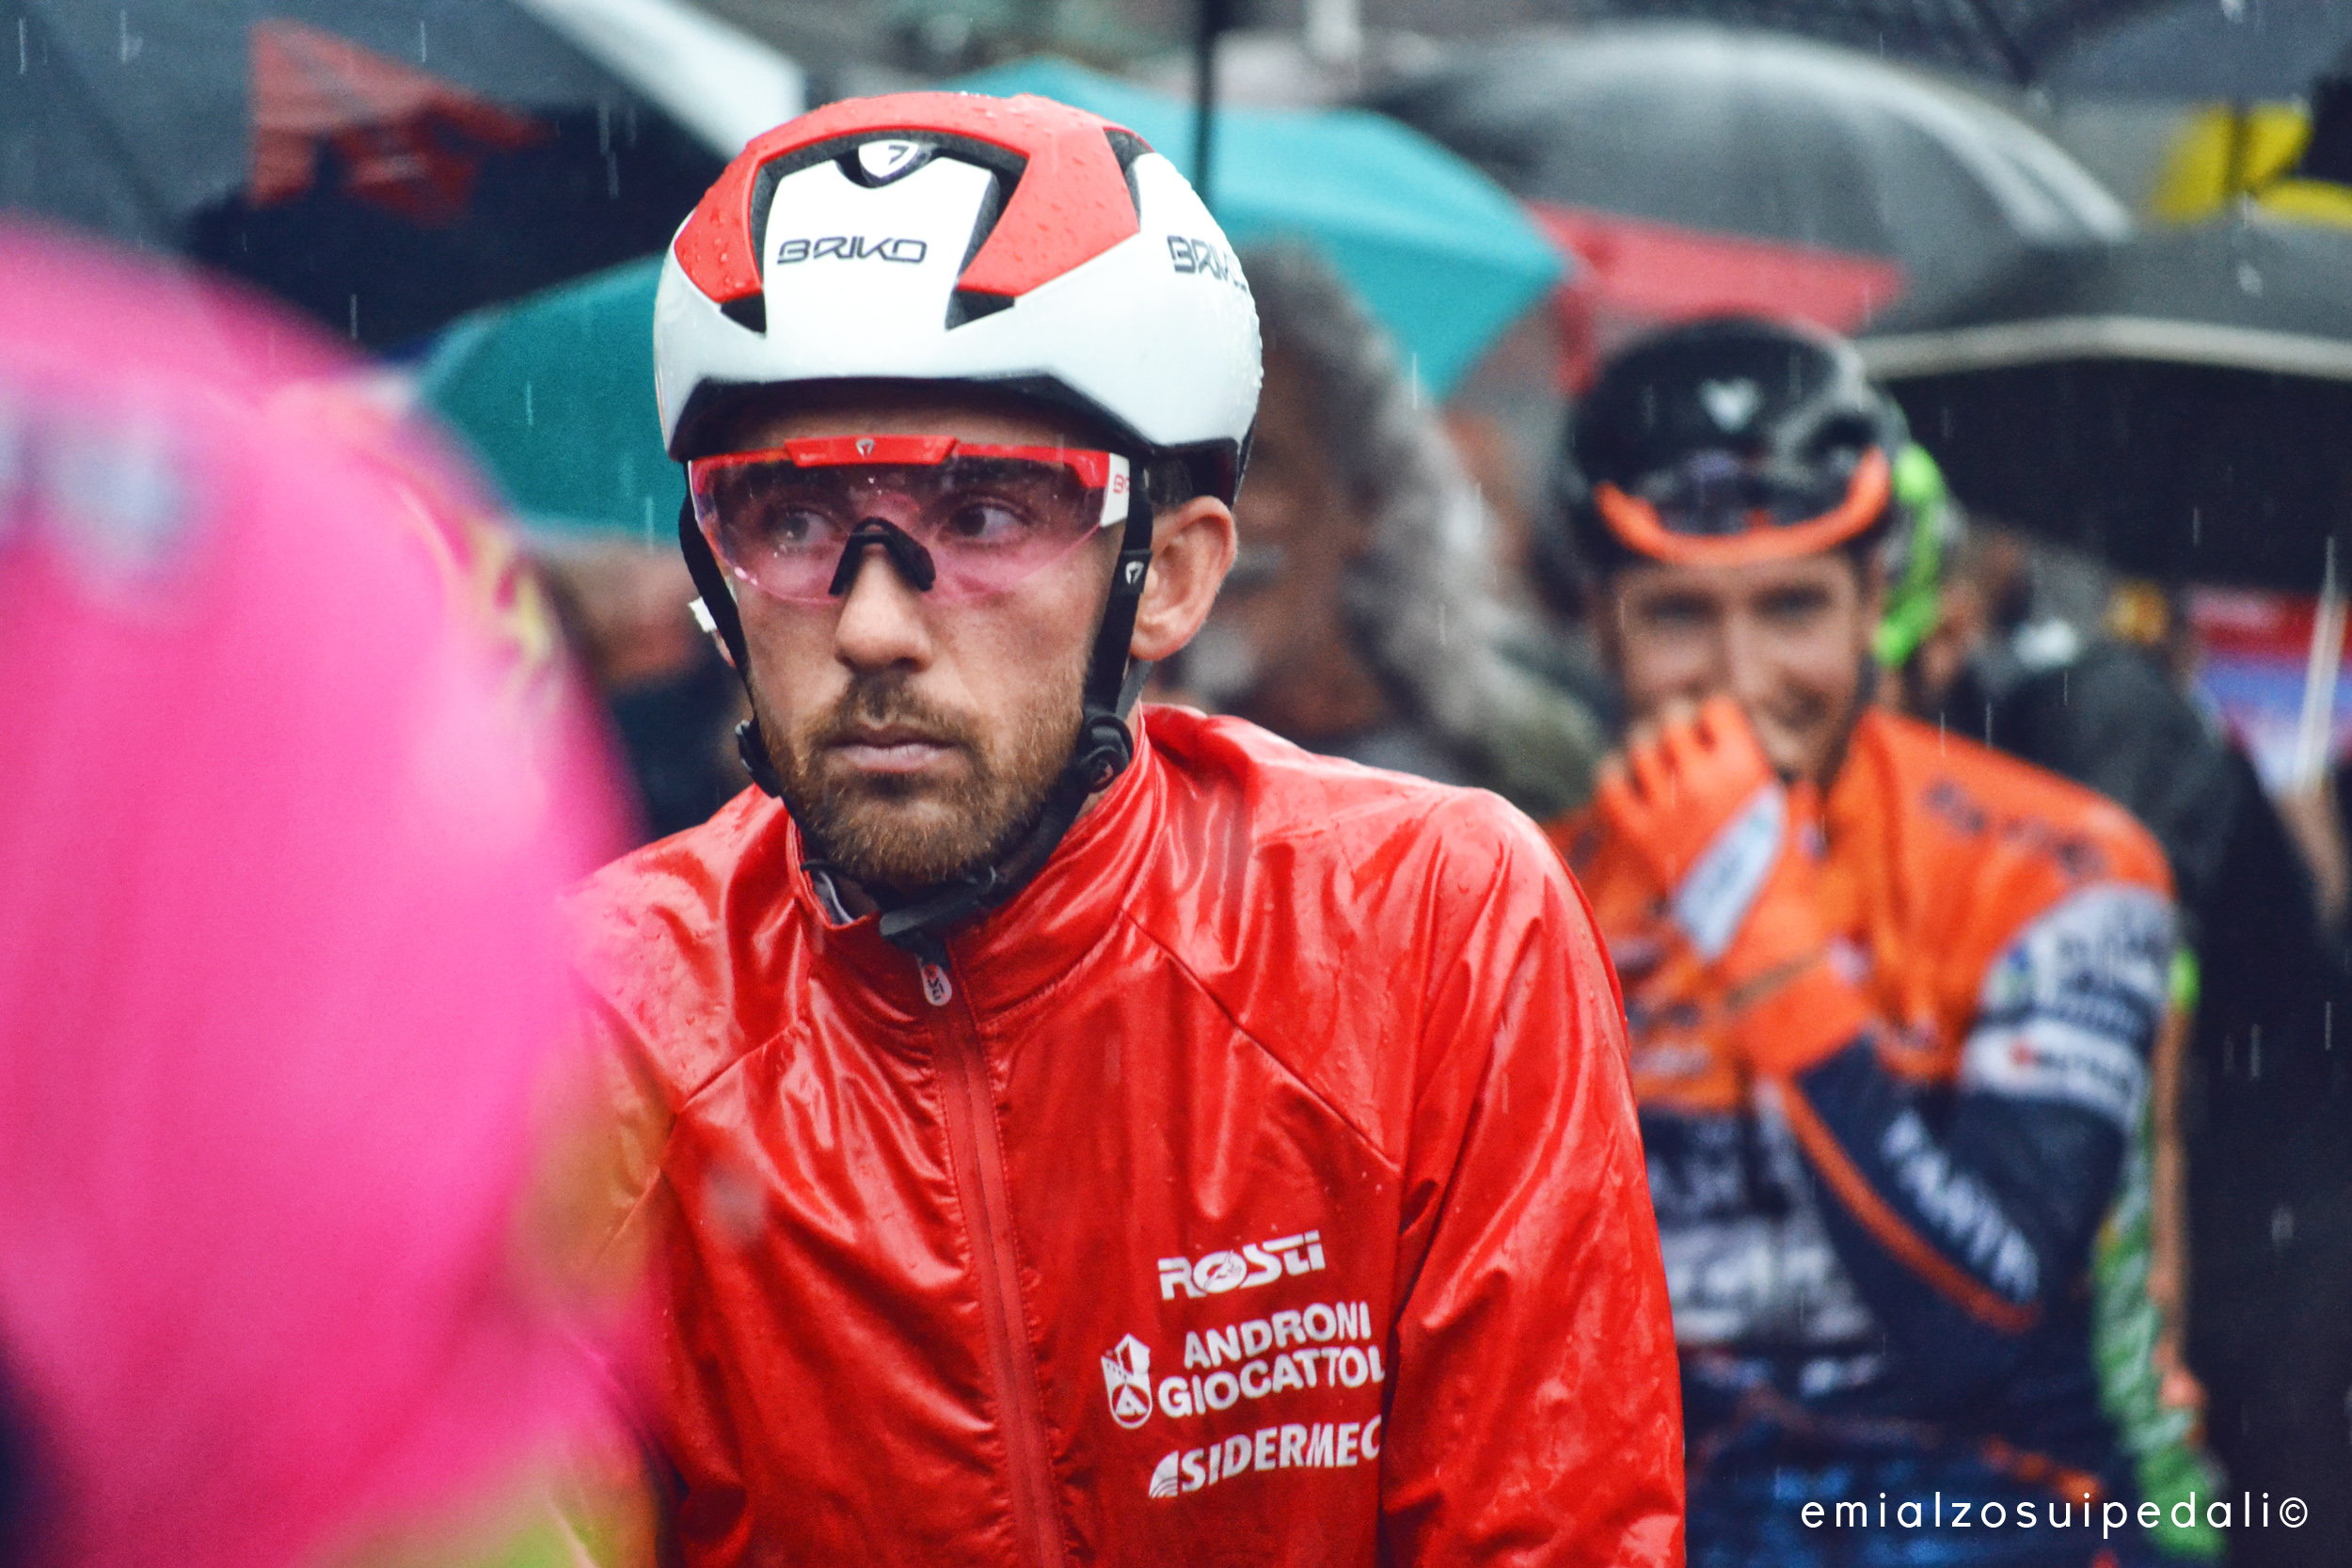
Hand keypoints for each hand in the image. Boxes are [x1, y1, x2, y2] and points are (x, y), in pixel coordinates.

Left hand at [1597, 697, 1866, 1075]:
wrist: (1755, 927)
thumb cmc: (1783, 875)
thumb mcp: (1794, 824)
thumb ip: (1790, 796)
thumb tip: (1794, 784)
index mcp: (1744, 767)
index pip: (1714, 709)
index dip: (1710, 717)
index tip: (1710, 728)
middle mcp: (1702, 779)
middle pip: (1671, 724)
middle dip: (1674, 729)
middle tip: (1676, 741)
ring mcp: (1667, 806)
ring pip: (1639, 750)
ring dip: (1645, 751)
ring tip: (1651, 761)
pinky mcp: (1639, 834)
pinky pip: (1610, 787)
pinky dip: (1613, 777)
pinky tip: (1622, 779)